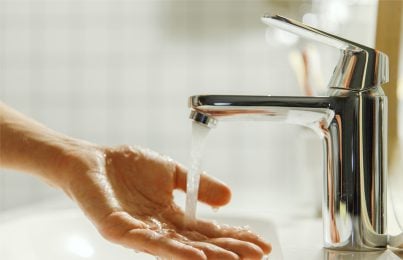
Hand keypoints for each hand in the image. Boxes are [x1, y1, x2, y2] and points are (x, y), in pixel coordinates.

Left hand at [60, 145, 270, 258]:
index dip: (232, 236)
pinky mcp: (118, 230)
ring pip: (178, 248)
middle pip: (199, 244)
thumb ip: (199, 185)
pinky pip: (147, 243)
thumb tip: (230, 198)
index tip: (258, 241)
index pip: (206, 231)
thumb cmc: (128, 166)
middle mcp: (159, 229)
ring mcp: (140, 232)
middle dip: (229, 249)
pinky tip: (196, 257)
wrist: (94, 159)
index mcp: (172, 216)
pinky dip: (174, 251)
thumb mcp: (172, 172)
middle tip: (258, 255)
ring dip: (209, 255)